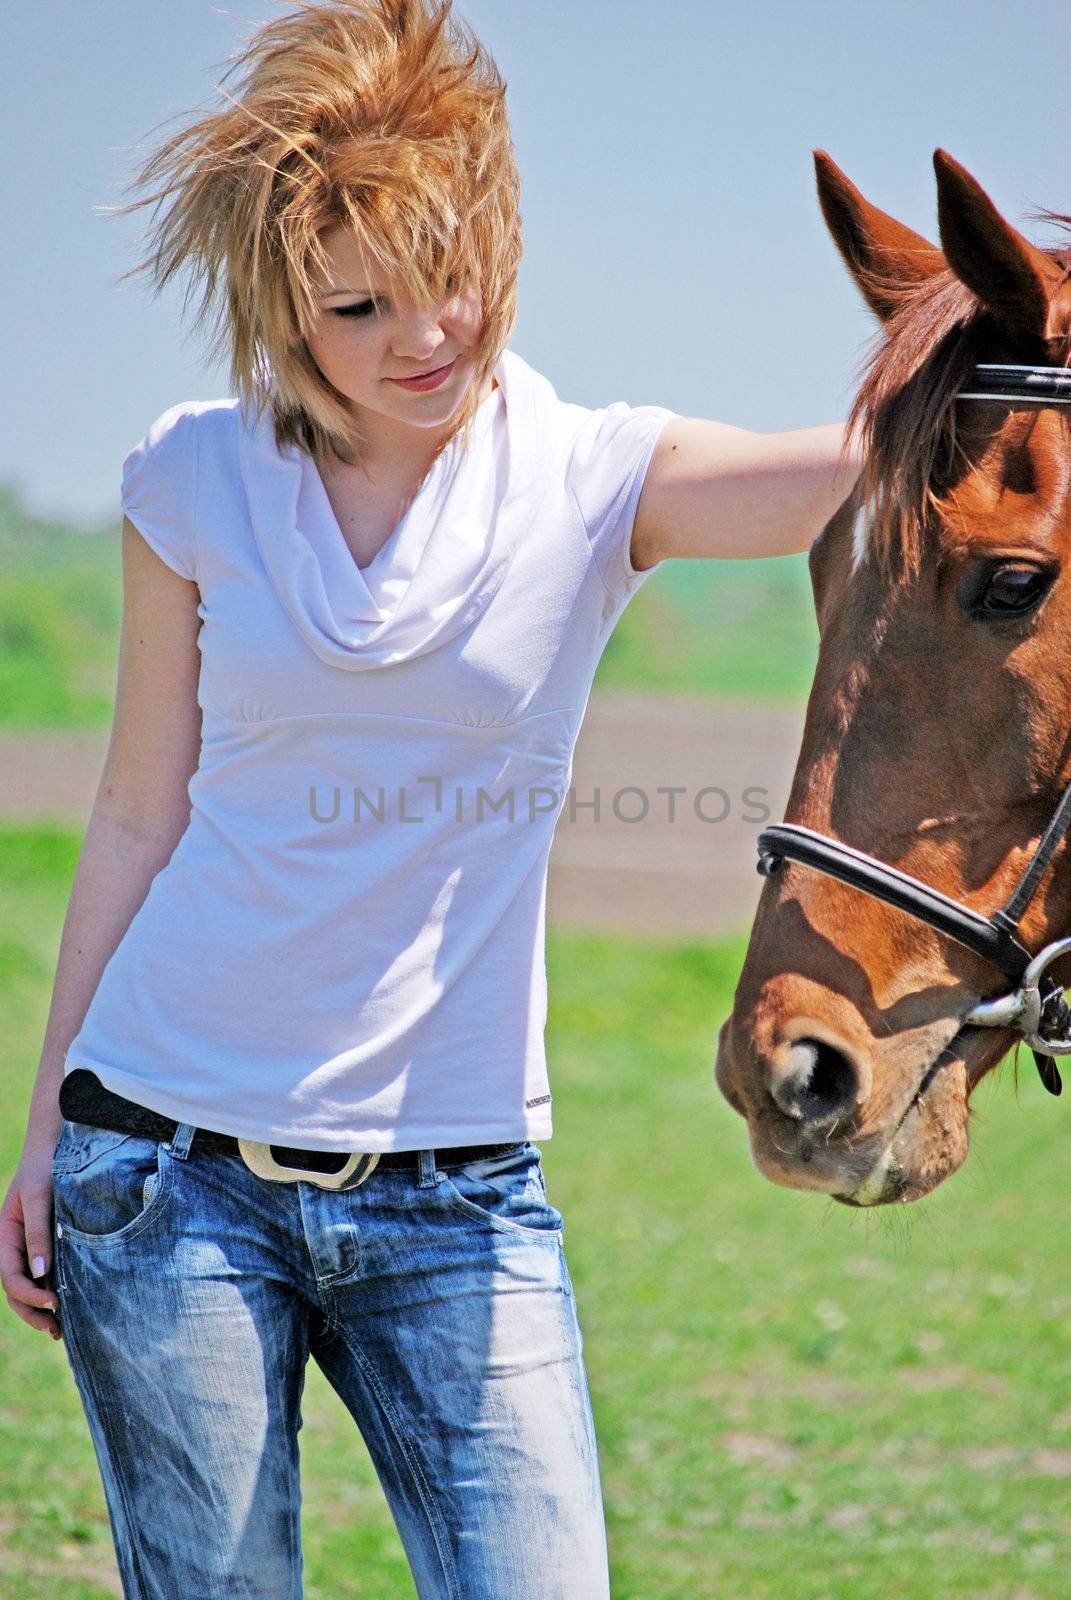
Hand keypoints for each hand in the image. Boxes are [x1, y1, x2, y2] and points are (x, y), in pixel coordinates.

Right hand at [1, 1143, 62, 1339]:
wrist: (58, 1142)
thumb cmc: (45, 1165)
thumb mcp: (38, 1197)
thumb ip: (39, 1233)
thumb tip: (41, 1274)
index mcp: (5, 1235)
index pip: (10, 1276)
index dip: (29, 1295)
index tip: (54, 1302)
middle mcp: (16, 1244)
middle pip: (16, 1289)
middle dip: (33, 1312)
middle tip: (56, 1331)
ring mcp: (32, 1244)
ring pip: (31, 1284)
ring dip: (43, 1307)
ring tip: (61, 1330)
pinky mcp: (51, 1241)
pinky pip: (48, 1272)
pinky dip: (54, 1289)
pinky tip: (70, 1303)